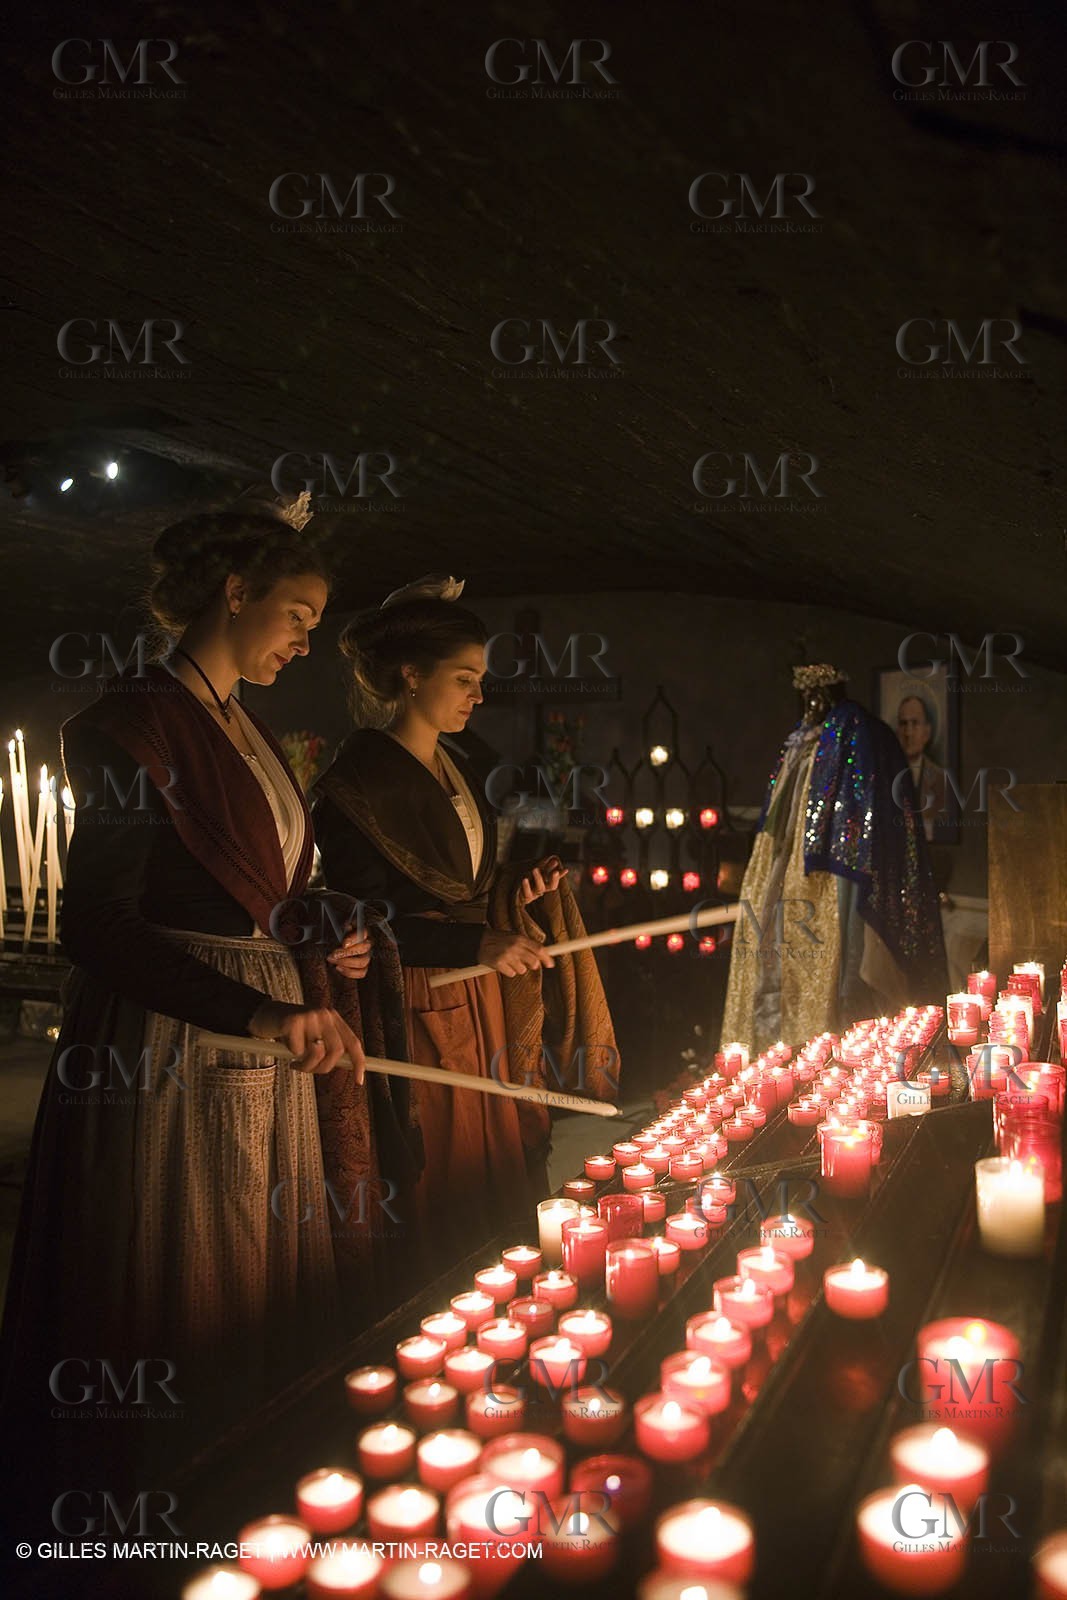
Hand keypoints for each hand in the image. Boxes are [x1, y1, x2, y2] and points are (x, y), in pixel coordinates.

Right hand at [248, 1001, 365, 1080]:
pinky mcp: (293, 1020)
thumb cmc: (291, 1030)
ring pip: (317, 1052)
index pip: (353, 1042)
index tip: (359, 1081)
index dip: (359, 1063)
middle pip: (336, 1051)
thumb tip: (349, 1067)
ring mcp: (310, 1016)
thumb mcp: (314, 1036)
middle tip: (308, 1069)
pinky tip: (285, 1046)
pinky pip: (297, 1050)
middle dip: (323, 1068)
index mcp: (333, 1019)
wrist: (264, 1014)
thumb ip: (329, 1047)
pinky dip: (291, 1054)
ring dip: (306, 1065)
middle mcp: (325, 1015)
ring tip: (295, 1063)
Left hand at [328, 928, 372, 979]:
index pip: (363, 933)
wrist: (335, 948)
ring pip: (363, 962)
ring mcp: (367, 956)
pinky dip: (349, 972)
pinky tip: (338, 967)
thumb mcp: (339, 929)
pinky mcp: (363, 968)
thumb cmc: (338, 936)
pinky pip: (361, 973)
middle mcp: (367, 943)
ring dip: (346, 962)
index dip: (354, 939)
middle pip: (364, 949)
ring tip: (332, 960)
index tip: (344, 944)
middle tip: (333, 954)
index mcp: (362, 931)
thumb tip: (348, 926)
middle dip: (347, 952)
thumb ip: (344, 927)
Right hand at [477, 929, 554, 977]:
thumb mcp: (513, 936)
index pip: (539, 949)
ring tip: (509, 961)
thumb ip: (527, 944)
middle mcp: (514, 947)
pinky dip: (508, 971)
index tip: (551, 964)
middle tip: (526, 963)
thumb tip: (542, 955)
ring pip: (522, 970)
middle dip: (532, 965)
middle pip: (533, 962)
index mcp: (519, 938)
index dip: (547, 958)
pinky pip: (511, 974)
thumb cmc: (498, 939)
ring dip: (518, 968)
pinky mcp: (498, 964)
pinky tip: (503, 965)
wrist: (478, 942)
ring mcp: (506, 956)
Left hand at [520, 854, 568, 905]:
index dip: (559, 877)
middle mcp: (541, 890)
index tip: (563, 870)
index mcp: (545, 885)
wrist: (512, 890)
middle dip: (553, 878)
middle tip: (554, 870)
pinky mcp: (525, 897)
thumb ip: (547, 868)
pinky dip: (526, 886)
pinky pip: (527, 893)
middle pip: (550, 886)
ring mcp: (533, 894)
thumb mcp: (537, 872)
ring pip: (539, 888)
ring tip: (534, 869)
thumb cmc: (526, 880)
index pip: (555, 882)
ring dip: (538, 878)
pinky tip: (524, 879)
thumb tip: (557, 862)